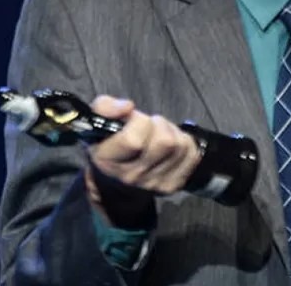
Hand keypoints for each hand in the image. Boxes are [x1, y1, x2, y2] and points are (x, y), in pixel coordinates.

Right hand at [84, 95, 201, 208]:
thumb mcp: (98, 122)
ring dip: (172, 133)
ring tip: (159, 135)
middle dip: (159, 125)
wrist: (118, 179)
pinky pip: (192, 155)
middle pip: (164, 142)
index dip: (138, 122)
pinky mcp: (172, 185)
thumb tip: (127, 106)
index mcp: (108, 160)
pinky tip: (171, 147)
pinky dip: (185, 144)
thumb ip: (105, 107)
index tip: (132, 119)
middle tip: (149, 126)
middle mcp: (131, 176)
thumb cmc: (110, 144)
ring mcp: (154, 183)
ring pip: (180, 146)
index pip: (133, 140)